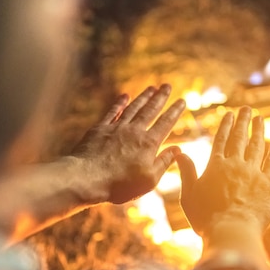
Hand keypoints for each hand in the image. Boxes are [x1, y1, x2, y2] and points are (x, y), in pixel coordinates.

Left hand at [71, 84, 185, 203]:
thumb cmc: (120, 184)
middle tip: (167, 85)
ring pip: (133, 108)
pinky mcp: (100, 129)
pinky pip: (112, 112)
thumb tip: (178, 149)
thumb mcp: (149, 180)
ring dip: (143, 97)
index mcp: (149, 143)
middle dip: (160, 97)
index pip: (166, 123)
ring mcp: (116, 128)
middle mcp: (134, 131)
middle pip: (150, 110)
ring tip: (151, 88)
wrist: (87, 178)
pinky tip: (125, 96)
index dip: (175, 111)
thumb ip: (164, 162)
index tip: (182, 101)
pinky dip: (119, 103)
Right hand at [176, 107, 269, 239]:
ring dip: (259, 130)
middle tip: (247, 109)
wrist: (231, 231)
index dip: (225, 126)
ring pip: (257, 146)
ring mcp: (253, 172)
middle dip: (243, 122)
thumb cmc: (206, 219)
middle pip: (240, 138)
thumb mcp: (189, 196)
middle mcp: (235, 164)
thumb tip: (180, 153)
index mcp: (215, 166)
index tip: (229, 114)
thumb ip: (187, 173)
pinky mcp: (269, 183)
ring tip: (260, 119)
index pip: (221, 140)